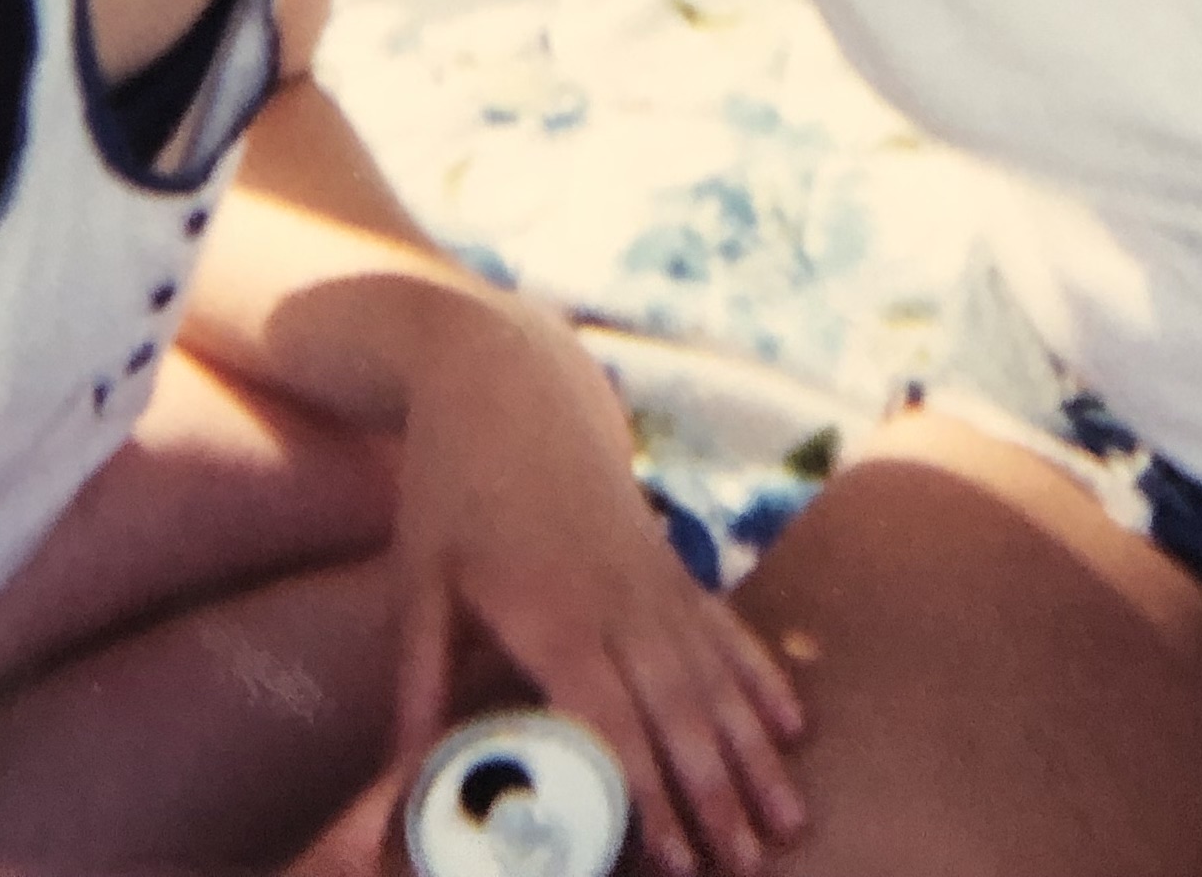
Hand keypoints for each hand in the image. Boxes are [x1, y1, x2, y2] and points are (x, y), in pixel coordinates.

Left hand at [386, 295, 807, 876]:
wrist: (506, 374)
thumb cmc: (451, 486)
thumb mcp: (419, 585)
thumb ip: (421, 688)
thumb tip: (406, 783)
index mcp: (552, 612)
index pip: (610, 723)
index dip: (646, 795)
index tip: (675, 859)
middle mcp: (618, 598)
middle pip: (679, 713)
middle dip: (717, 797)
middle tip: (751, 870)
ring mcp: (654, 575)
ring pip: (716, 677)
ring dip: (753, 755)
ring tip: (789, 824)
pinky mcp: (669, 558)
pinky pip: (726, 626)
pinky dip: (762, 677)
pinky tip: (796, 727)